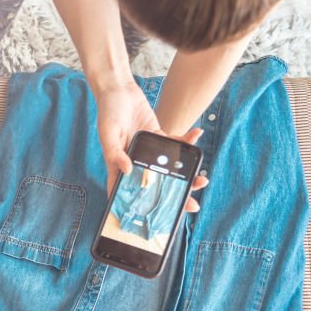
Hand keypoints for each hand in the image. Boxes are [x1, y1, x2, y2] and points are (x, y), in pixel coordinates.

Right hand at [93, 81, 207, 212]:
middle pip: (157, 186)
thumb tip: (127, 170)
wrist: (119, 90)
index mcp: (120, 167)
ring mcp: (149, 152)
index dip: (140, 209)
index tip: (156, 220)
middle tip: (191, 205)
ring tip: (202, 179)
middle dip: (175, 196)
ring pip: (170, 170)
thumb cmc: (108, 112)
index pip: (129, 193)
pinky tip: (197, 137)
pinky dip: (187, 142)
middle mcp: (136, 163)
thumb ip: (115, 153)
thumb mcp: (107, 133)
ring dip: (187, 175)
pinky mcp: (159, 138)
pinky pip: (175, 144)